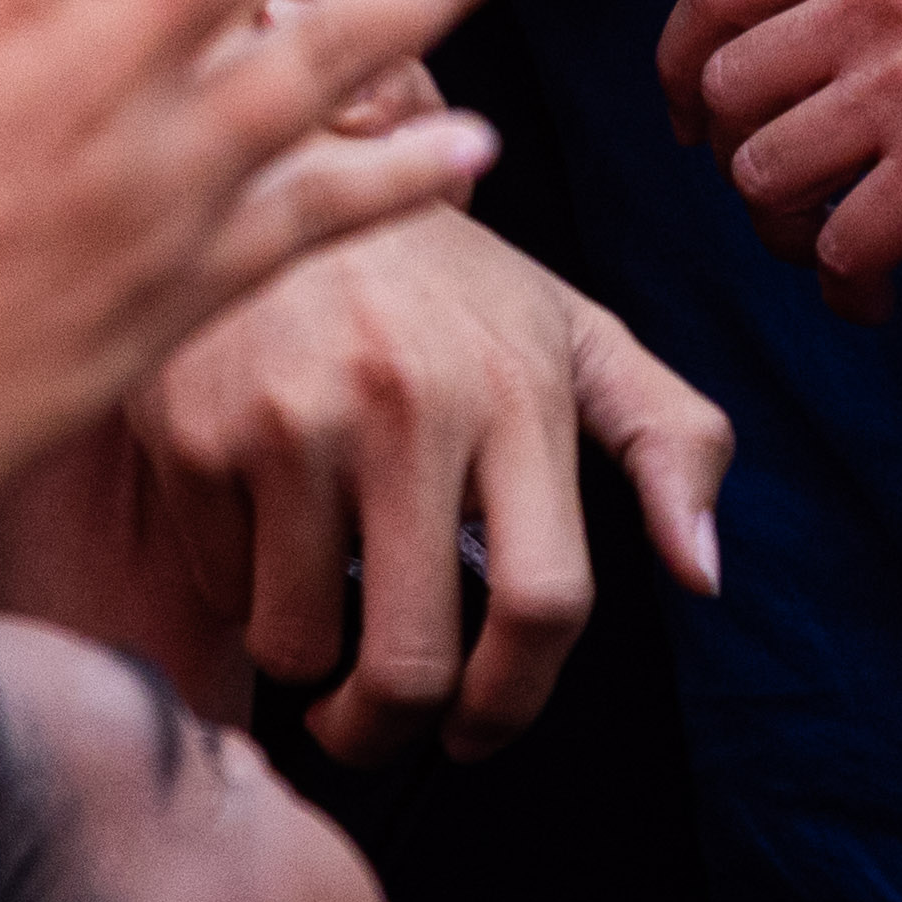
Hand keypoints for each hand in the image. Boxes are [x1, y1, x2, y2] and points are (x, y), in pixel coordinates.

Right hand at [127, 208, 731, 758]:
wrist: (291, 168)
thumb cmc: (447, 285)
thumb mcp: (573, 335)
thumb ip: (667, 440)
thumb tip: (705, 575)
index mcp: (519, 388)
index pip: (546, 602)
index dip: (514, 703)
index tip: (476, 731)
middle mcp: (411, 402)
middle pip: (411, 661)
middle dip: (390, 733)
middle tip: (372, 725)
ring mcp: (294, 416)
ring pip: (296, 644)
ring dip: (303, 664)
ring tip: (311, 610)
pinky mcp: (197, 425)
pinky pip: (217, 583)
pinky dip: (236, 585)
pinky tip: (257, 522)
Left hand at [654, 0, 901, 320]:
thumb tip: (781, 40)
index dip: (683, 59)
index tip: (694, 115)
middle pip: (726, 88)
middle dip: (735, 162)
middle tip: (782, 203)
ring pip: (764, 176)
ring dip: (784, 234)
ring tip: (832, 253)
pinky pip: (837, 248)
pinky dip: (843, 287)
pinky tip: (879, 297)